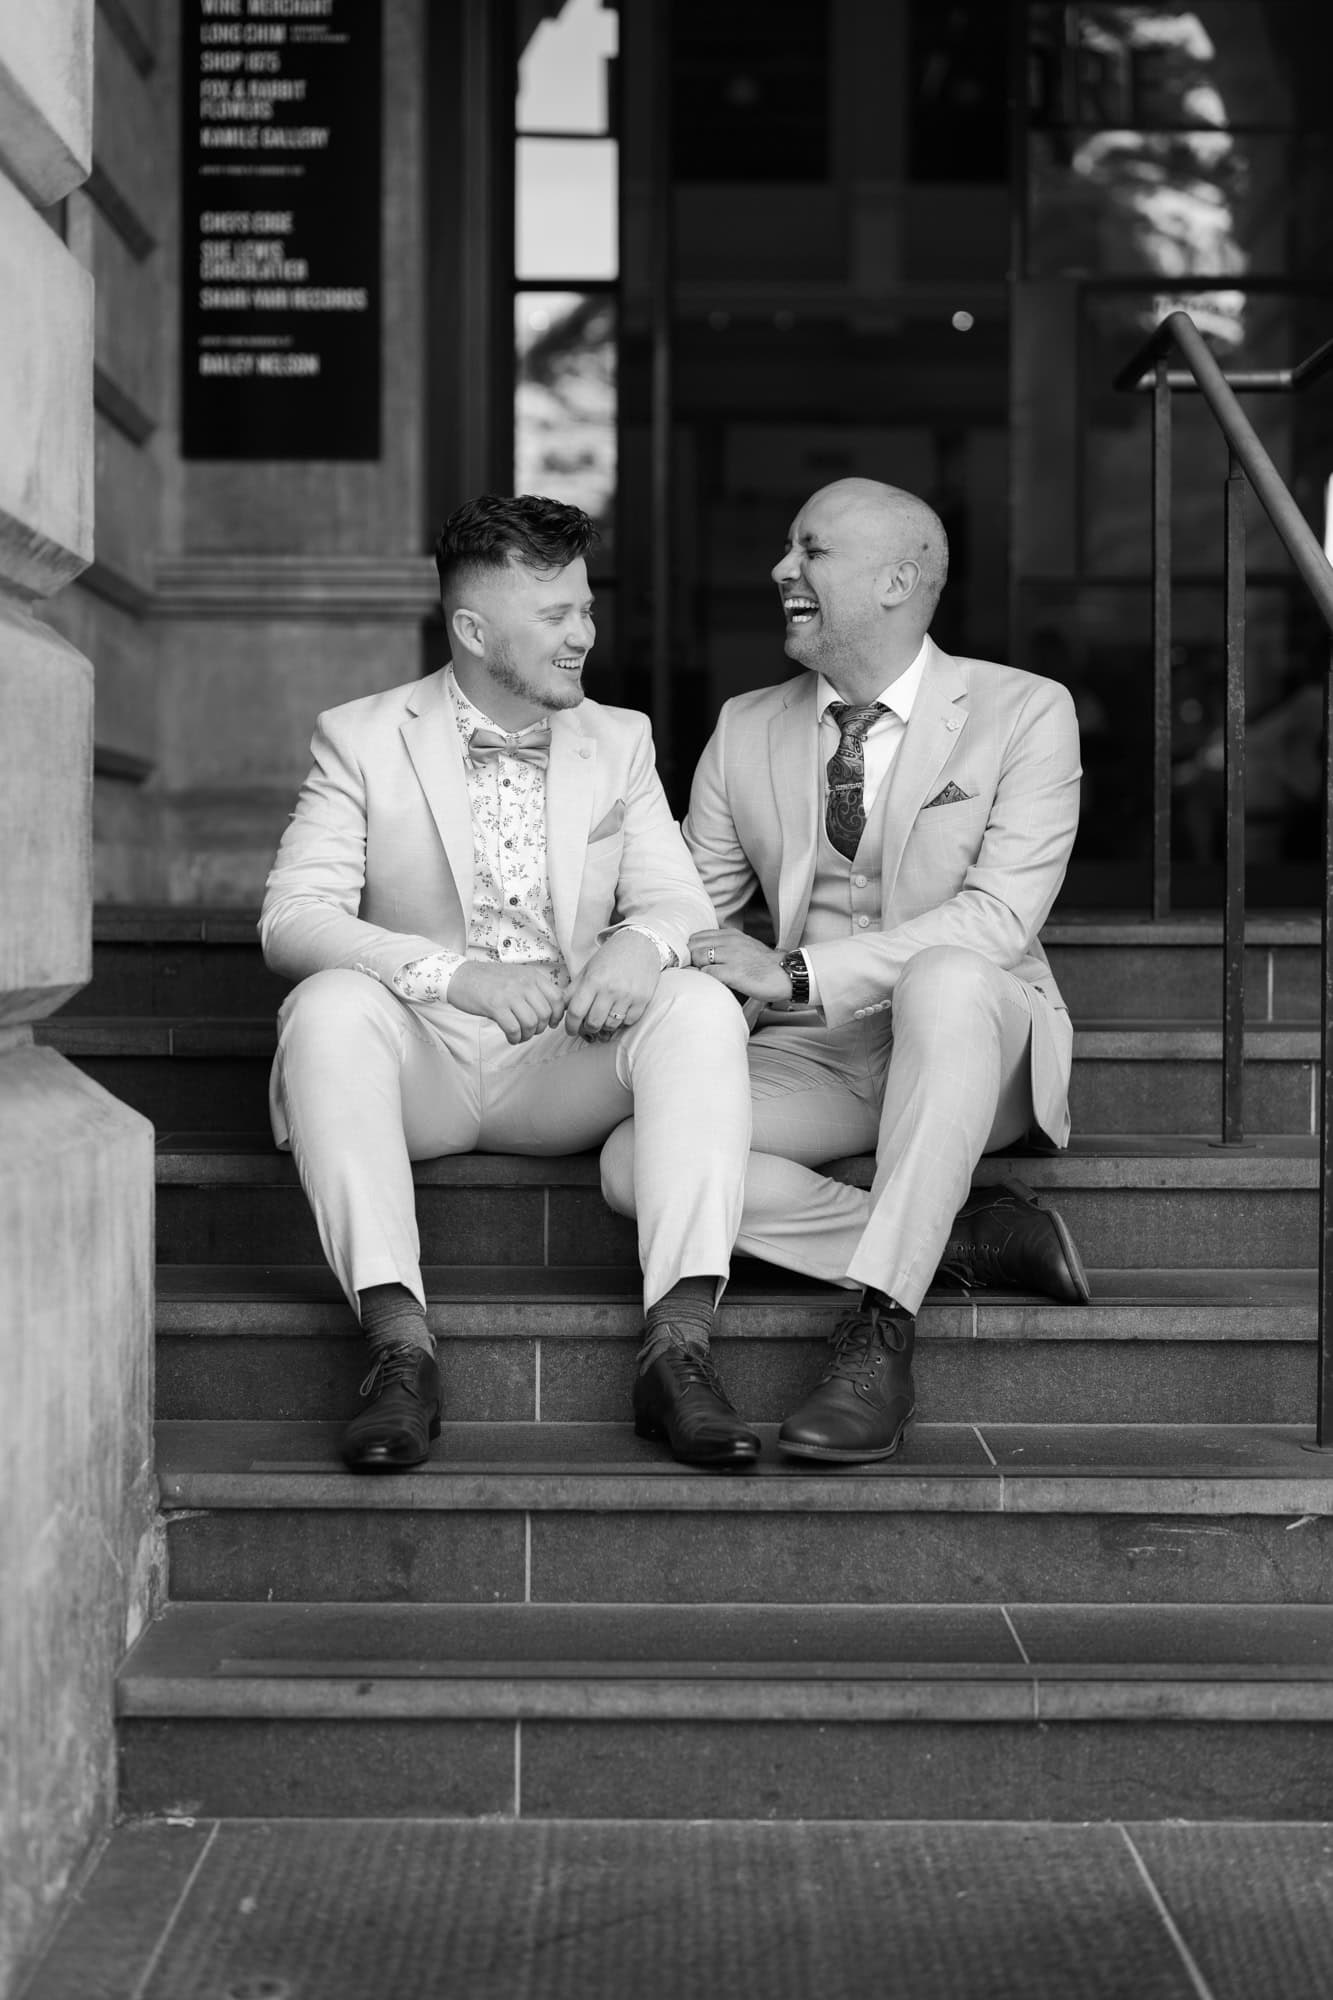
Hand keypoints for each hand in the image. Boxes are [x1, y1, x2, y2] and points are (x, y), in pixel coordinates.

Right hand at [446, 960, 567, 1043]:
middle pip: (545, 1014)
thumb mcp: (517, 977)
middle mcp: (524, 983)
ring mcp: (509, 994)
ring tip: (520, 1035)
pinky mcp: (495, 1006)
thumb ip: (534, 989)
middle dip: (540, 1028)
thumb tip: (552, 1011)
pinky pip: (514, 1029)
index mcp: (532, 975)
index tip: (550, 1023)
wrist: (460, 976)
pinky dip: (515, 1038)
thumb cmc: (489, 980)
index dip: (557, 1015)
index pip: (557, 998)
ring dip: (527, 1035)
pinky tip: (510, 1037)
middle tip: (530, 1030)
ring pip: (531, 1023)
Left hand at [565, 929, 659, 1039]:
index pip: (576, 1013)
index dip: (571, 1026)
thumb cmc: (610, 957)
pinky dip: (622, 1021)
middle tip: (588, 1026)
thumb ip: (573, 991)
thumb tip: (562, 1011)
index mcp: (593, 980)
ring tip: (604, 1019)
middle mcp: (610, 989)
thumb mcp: (587, 969)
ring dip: (605, 1027)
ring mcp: (628, 995)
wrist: (640, 943)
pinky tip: (619, 1012)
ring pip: (611, 1026)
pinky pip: (628, 1022)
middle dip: (588, 1029)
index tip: (571, 1030)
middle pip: (593, 1024)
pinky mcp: (643, 1000)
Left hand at [689, 927, 792, 1002]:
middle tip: (692, 971)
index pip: (697, 936)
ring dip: (695, 969)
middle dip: (689, 959)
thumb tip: (704, 956)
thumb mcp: (745, 947)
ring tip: (699, 978)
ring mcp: (732, 956)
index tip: (691, 961)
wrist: (788, 974)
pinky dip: (703, 978)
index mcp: (731, 935)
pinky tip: (708, 984)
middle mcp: (729, 942)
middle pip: (693, 945)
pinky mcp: (734, 972)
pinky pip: (707, 973)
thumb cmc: (766, 965)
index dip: (690, 949)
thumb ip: (726, 947)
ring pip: (697, 956)